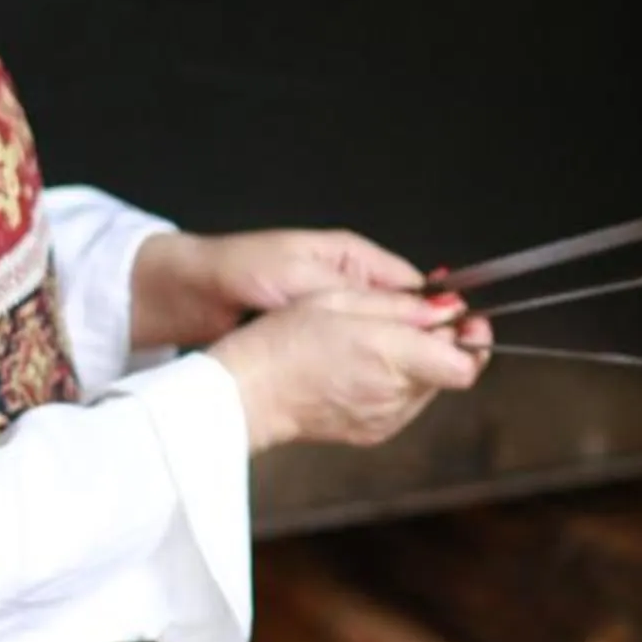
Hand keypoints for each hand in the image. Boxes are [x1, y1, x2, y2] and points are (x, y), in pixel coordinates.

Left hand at [130, 228, 425, 350]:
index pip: (411, 285)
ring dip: (388, 356)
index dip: (435, 313)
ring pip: (378, 338)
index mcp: (352, 256)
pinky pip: (350, 354)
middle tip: (428, 366)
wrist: (186, 292)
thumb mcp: (305, 277)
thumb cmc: (241, 269)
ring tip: (401, 378)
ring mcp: (330, 312)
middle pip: (400, 315)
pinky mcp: (312, 338)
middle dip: (415, 339)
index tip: (454, 337)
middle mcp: (347, 282)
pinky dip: (359, 367)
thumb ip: (362, 293)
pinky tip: (366, 384)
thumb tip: (420, 305)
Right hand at [204, 289, 490, 452]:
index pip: (465, 365)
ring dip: (417, 362)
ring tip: (376, 341)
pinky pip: (404, 403)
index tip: (468, 321)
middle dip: (441, 343)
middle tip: (413, 319)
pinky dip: (397, 382)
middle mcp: (395, 395)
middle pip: (449, 372)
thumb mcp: (341, 301)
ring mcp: (386, 419)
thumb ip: (403, 306)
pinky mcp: (374, 432)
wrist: (247, 393)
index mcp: (390, 357)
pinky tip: (365, 365)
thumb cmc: (282, 343)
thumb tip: (448, 310)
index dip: (474, 341)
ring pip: (427, 386)